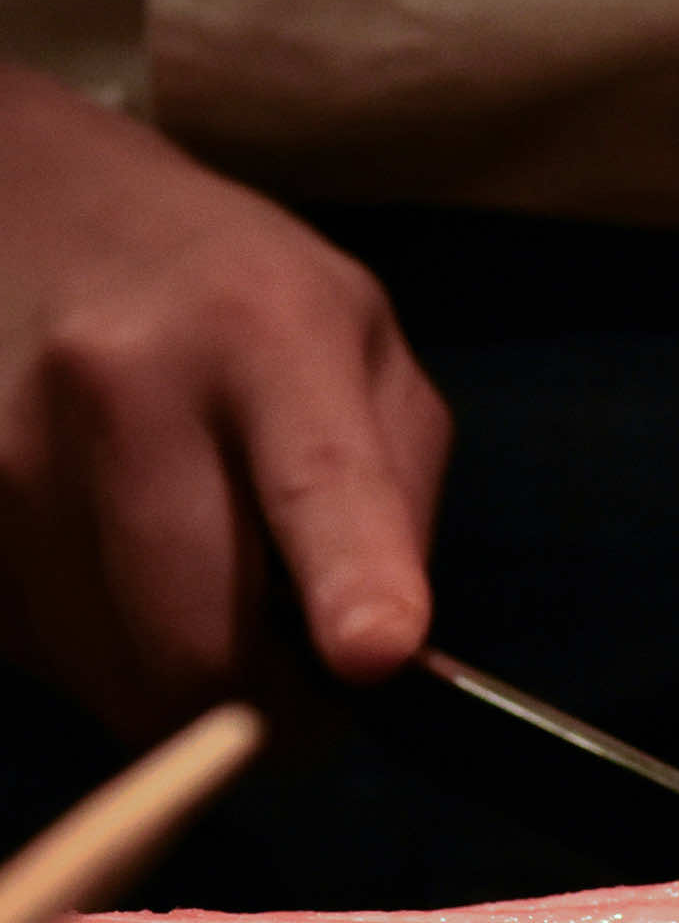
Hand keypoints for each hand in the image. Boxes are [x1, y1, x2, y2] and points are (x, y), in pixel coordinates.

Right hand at [0, 63, 450, 734]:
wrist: (39, 214)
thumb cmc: (236, 303)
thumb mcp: (363, 354)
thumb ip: (395, 504)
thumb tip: (380, 663)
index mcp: (266, 335)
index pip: (316, 480)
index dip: (351, 581)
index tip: (375, 653)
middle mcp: (120, 387)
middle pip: (196, 645)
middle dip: (268, 708)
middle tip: (300, 683)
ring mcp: (8, 453)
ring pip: (113, 677)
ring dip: (174, 679)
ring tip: (193, 581)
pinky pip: (42, 654)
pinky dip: (95, 649)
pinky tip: (110, 559)